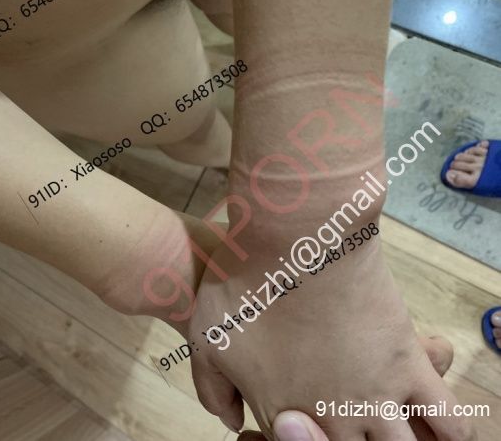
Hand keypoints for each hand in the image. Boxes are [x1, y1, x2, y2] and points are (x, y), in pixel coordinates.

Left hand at [188, 234, 473, 439]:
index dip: (300, 439)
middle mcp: (331, 418)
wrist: (294, 238)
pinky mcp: (411, 366)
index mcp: (281, 416)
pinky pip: (450, 422)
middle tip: (354, 416)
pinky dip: (452, 435)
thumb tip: (234, 422)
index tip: (304, 418)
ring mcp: (375, 396)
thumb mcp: (206, 339)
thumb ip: (214, 391)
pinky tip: (444, 433)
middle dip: (353, 440)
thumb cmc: (241, 284)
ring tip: (399, 427)